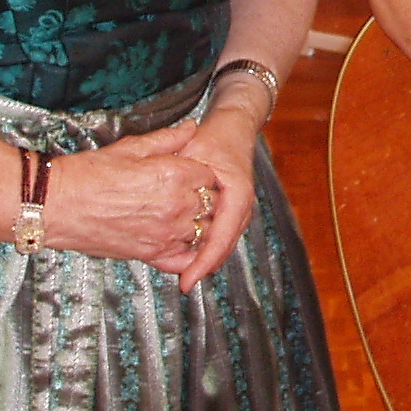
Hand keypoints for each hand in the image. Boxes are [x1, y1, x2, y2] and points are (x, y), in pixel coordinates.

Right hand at [41, 121, 222, 271]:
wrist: (57, 205)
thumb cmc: (87, 174)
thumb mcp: (130, 147)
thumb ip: (167, 139)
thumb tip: (190, 128)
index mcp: (175, 175)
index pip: (209, 175)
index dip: (200, 172)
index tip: (190, 172)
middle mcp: (177, 206)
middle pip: (210, 203)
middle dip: (202, 197)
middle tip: (185, 193)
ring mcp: (166, 234)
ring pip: (201, 231)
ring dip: (196, 223)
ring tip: (179, 214)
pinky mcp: (151, 254)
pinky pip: (184, 258)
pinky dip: (188, 252)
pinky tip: (180, 241)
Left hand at [173, 101, 264, 293]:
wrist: (234, 127)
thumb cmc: (216, 136)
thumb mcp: (195, 151)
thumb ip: (182, 176)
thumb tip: (169, 200)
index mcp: (237, 194)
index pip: (221, 237)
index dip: (203, 262)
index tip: (188, 279)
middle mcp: (241, 207)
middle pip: (223, 247)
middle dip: (203, 267)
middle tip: (182, 283)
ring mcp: (238, 211)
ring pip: (221, 245)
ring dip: (203, 260)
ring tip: (182, 274)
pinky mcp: (230, 212)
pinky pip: (219, 236)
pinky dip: (204, 248)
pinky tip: (187, 255)